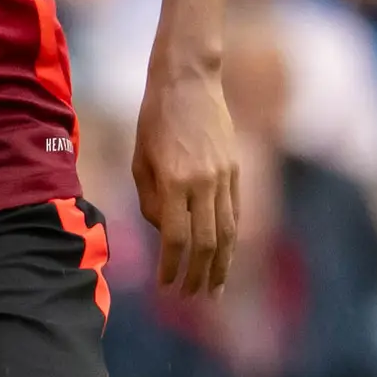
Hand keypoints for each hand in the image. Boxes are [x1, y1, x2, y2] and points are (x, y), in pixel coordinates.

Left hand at [132, 62, 239, 295]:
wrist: (189, 78)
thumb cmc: (154, 117)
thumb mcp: (140, 158)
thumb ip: (151, 200)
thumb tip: (166, 231)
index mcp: (174, 180)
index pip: (176, 238)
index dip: (172, 267)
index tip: (165, 286)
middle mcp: (204, 182)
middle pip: (206, 243)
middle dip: (198, 276)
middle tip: (190, 298)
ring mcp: (225, 176)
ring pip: (227, 233)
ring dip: (221, 266)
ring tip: (214, 290)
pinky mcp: (236, 170)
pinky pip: (235, 213)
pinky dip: (231, 240)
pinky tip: (226, 257)